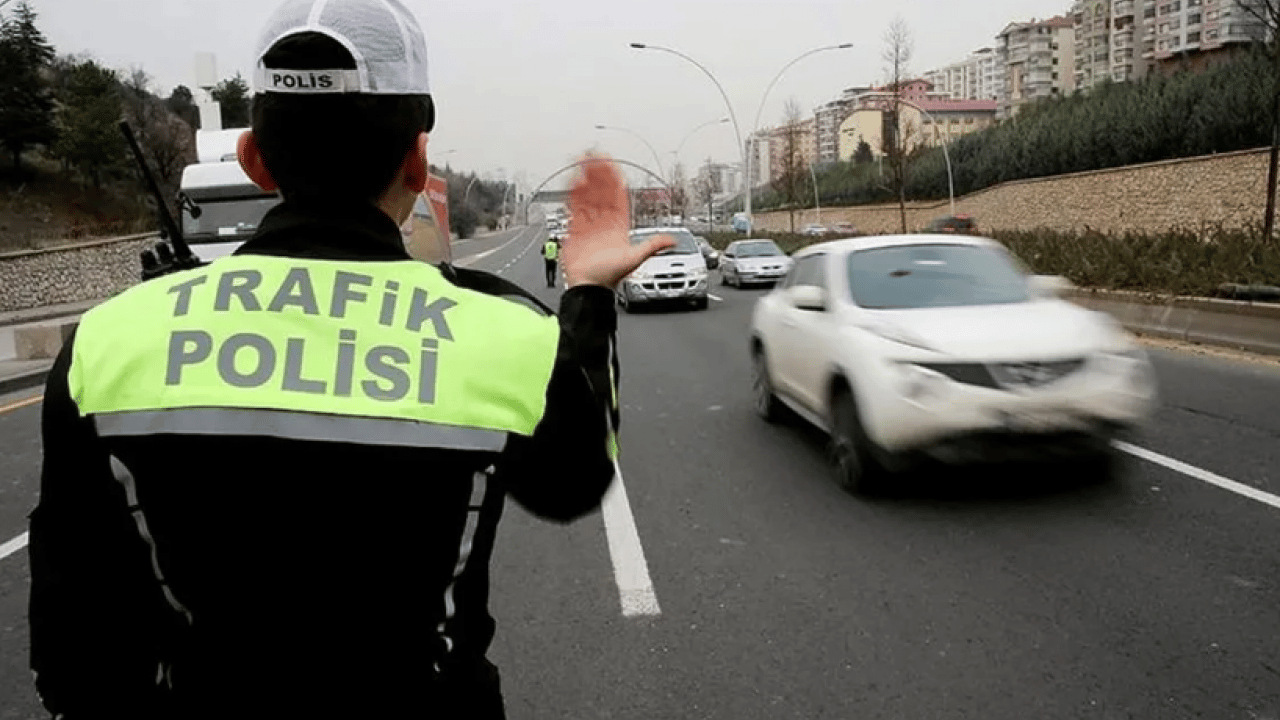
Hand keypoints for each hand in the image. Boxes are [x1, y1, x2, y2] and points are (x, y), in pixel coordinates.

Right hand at [563, 153, 674, 288]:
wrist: (588, 287)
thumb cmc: (610, 276)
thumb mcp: (635, 259)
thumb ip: (652, 246)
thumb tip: (672, 240)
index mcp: (619, 226)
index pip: (618, 197)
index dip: (615, 180)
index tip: (612, 165)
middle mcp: (604, 222)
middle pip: (602, 192)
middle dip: (599, 174)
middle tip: (595, 156)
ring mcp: (589, 224)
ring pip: (588, 196)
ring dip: (586, 180)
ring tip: (582, 162)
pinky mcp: (575, 229)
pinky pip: (574, 207)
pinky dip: (574, 194)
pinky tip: (573, 180)